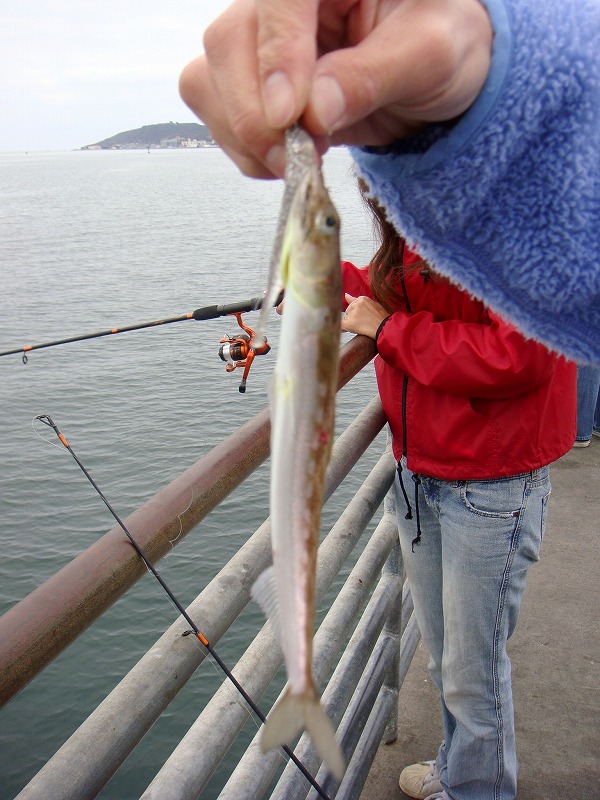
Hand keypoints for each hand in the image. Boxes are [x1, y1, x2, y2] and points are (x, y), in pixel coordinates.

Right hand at [179, 0, 491, 177]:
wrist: (429, 75)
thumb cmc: (441, 44)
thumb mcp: (431, 55)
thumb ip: (373, 77)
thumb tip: (315, 110)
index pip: (280, 1)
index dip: (277, 59)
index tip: (289, 117)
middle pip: (228, 42)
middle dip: (255, 114)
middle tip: (296, 156)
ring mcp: (257, 36)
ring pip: (207, 80)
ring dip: (245, 136)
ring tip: (298, 157)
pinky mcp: (246, 78)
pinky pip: (215, 111)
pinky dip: (243, 147)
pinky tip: (285, 155)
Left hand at [342, 293, 389, 338]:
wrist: (385, 328)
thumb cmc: (381, 317)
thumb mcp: (372, 304)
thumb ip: (357, 300)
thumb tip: (345, 295)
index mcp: (361, 299)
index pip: (353, 305)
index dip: (359, 313)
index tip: (365, 317)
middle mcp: (356, 304)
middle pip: (349, 312)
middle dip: (354, 317)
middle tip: (366, 322)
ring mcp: (352, 313)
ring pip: (346, 319)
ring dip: (351, 323)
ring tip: (364, 326)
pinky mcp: (349, 323)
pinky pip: (341, 326)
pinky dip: (342, 329)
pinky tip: (348, 331)